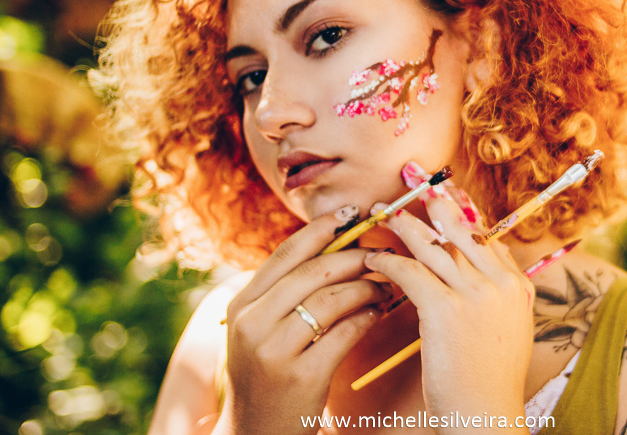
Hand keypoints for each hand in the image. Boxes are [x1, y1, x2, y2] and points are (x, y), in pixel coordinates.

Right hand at [214, 206, 393, 434]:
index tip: (352, 213)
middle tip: (382, 254)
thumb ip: (283, 291)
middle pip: (313, 272)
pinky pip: (344, 333)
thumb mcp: (259, 329)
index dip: (322, 229)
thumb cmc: (267, 372)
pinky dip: (366, 317)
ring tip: (384, 285)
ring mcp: (274, 351)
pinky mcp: (301, 377)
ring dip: (366, 287)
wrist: (254, 433)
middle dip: (354, 258)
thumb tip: (332, 245)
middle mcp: (251, 324)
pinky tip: (377, 312)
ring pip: (331, 300)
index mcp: (241, 305)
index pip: (285, 254)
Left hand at [365, 164, 533, 433]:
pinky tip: (373, 261)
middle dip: (432, 203)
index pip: (485, 235)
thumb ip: (497, 293)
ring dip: (402, 226)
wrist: (486, 415)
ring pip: (431, 244)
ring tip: (381, 216)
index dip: (460, 212)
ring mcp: (475, 293)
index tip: (442, 193)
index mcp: (516, 286)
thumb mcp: (507, 329)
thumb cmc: (489, 380)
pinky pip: (410, 271)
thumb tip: (482, 263)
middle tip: (410, 184)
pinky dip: (387, 262)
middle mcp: (500, 282)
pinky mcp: (445, 309)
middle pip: (460, 228)